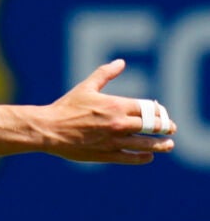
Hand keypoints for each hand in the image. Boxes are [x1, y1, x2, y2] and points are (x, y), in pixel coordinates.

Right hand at [44, 60, 175, 163]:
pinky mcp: (107, 154)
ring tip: (168, 144)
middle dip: (165, 127)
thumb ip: (105, 74)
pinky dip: (144, 157)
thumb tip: (121, 62)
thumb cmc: (66, 107)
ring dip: (161, 144)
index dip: (159, 111)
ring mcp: (114, 141)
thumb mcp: (85, 87)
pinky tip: (148, 155)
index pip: (149, 109)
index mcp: (115, 105)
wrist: (49, 129)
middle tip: (171, 128)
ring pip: (147, 144)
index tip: (161, 113)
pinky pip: (132, 157)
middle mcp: (119, 124)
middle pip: (153, 126)